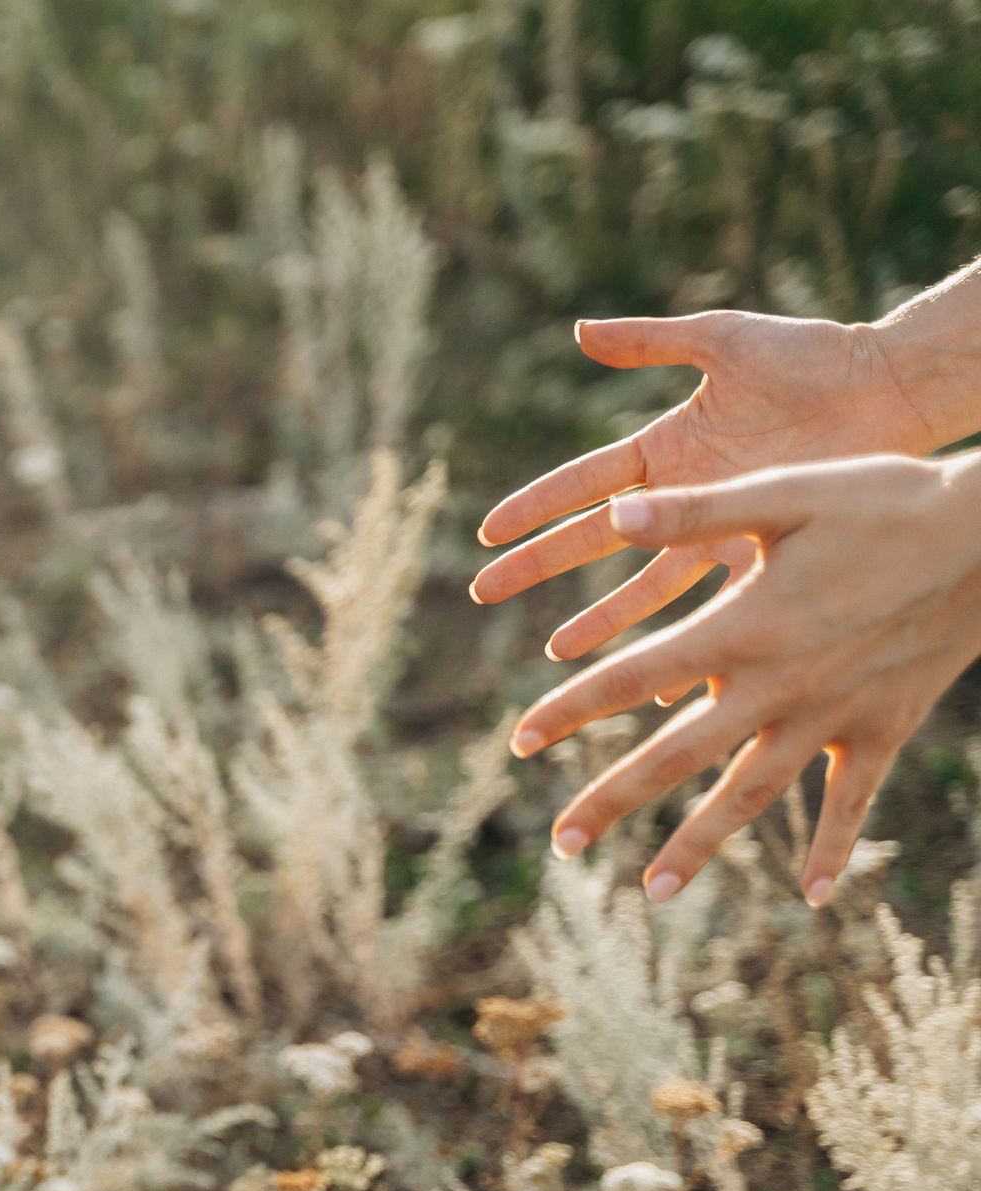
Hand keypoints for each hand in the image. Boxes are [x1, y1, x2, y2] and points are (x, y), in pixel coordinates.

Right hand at [470, 313, 940, 658]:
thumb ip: (649, 341)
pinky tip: (654, 679)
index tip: (487, 532)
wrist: (887, 390)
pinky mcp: (760, 553)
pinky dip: (684, 641)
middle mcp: (682, 496)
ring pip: (642, 586)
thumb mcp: (721, 339)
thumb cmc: (810, 357)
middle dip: (537, 566)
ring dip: (599, 620)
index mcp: (664, 447)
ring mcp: (718, 529)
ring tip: (556, 653)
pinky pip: (711, 607)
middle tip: (483, 592)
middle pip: (593, 538)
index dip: (534, 506)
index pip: (581, 482)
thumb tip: (578, 332)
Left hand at [511, 453, 980, 904]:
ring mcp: (831, 717)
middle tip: (560, 846)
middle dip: (613, 800)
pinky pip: (852, 801)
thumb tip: (613, 513)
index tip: (518, 743)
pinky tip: (813, 898)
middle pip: (677, 755)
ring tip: (653, 890)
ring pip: (751, 794)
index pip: (631, 680)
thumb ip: (694, 513)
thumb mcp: (784, 493)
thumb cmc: (883, 501)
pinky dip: (832, 846)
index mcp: (740, 629)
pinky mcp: (883, 728)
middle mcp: (778, 687)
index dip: (570, 711)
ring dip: (700, 844)